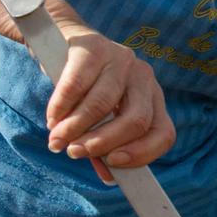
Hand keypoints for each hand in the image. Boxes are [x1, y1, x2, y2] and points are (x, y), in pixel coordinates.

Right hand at [43, 24, 175, 176]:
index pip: (163, 132)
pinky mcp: (93, 47)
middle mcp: (144, 76)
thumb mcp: (99, 117)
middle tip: (75, 152)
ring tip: (56, 140)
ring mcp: (121, 59)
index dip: (142, 154)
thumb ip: (104, 145)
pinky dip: (61, 108)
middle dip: (102, 143)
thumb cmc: (85, 88)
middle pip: (136, 120)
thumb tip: (109, 177)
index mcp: (152, 97)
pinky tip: (52, 119)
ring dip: (75, 128)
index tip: (113, 164)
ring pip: (103, 105)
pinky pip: (76, 85)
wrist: (62, 40)